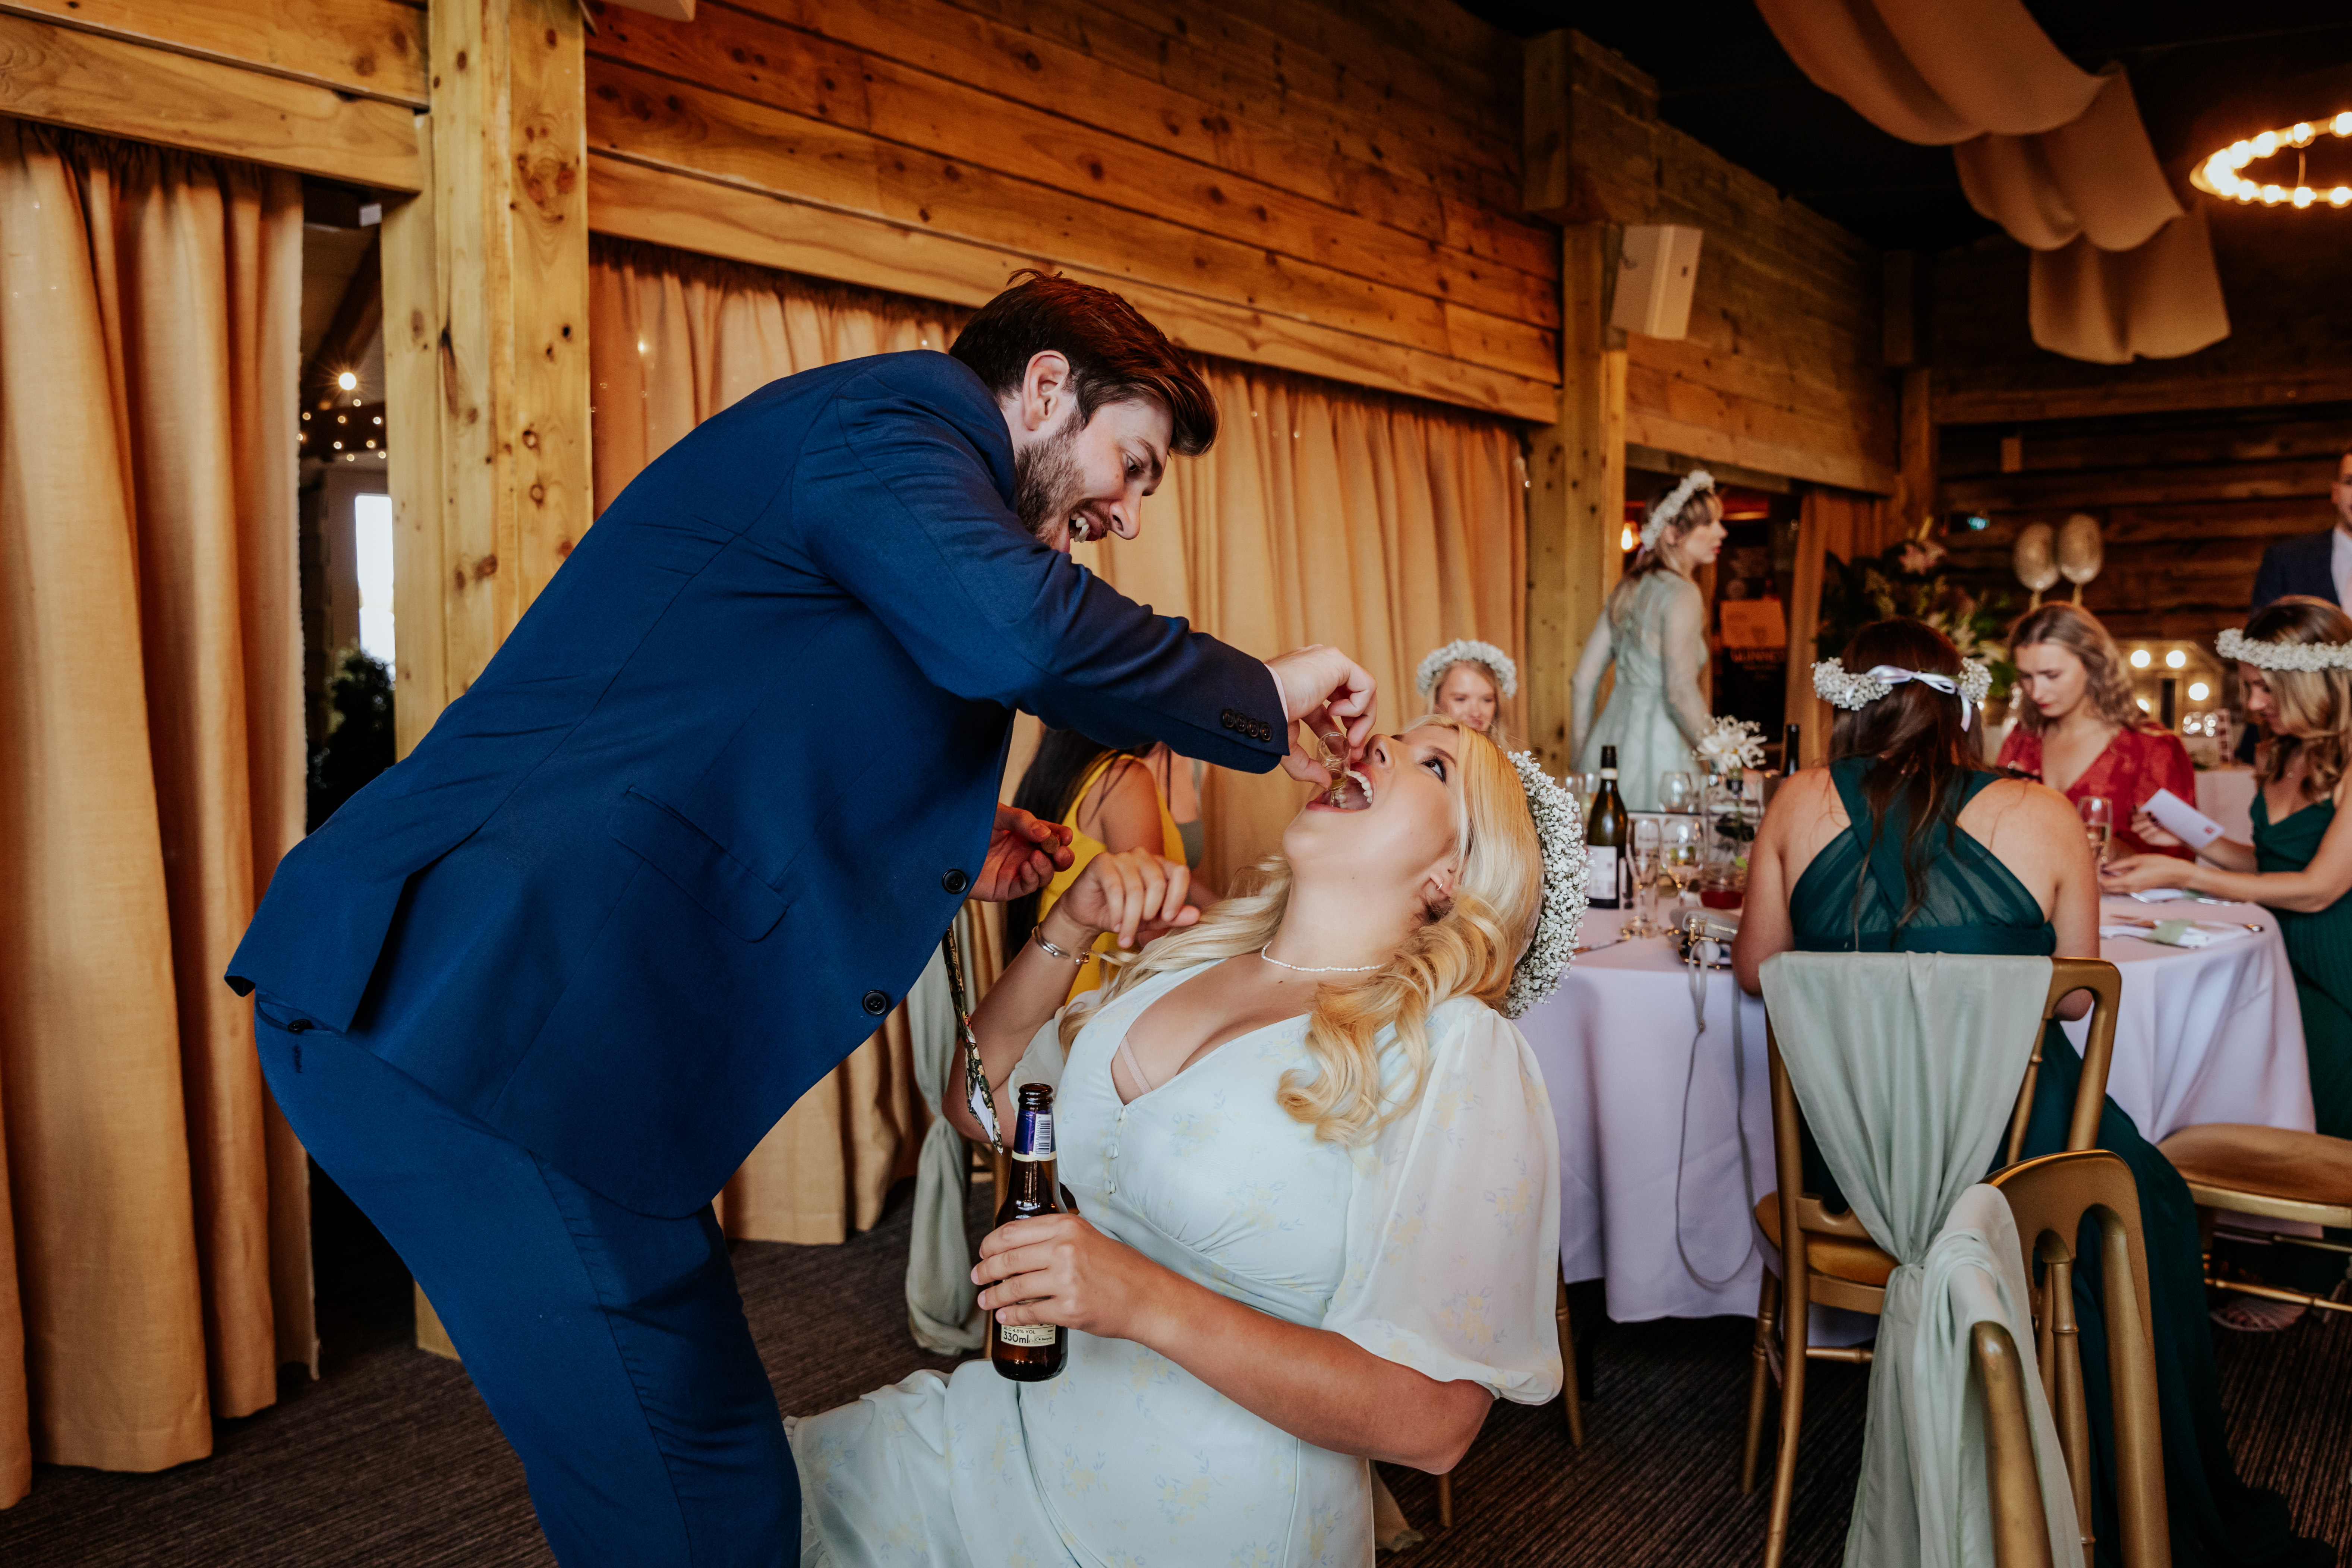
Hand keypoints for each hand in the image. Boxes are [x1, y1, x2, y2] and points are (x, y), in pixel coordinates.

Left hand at [974, 805, 1074, 901]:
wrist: (943, 846)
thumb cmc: (968, 827)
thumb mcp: (997, 815)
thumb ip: (1022, 821)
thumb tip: (1046, 834)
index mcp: (1024, 834)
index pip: (1051, 836)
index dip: (1061, 835)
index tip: (1066, 835)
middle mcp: (1023, 853)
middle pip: (1054, 859)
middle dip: (1063, 855)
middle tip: (1061, 851)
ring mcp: (1015, 871)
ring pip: (1045, 875)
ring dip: (1047, 866)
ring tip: (1037, 856)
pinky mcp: (1005, 888)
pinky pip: (1027, 886)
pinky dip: (1032, 877)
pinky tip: (1026, 865)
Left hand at [974, 1212, 1172, 1343]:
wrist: (1147, 1297)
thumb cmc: (1121, 1269)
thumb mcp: (1088, 1237)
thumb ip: (1057, 1237)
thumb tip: (1020, 1246)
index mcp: (1067, 1226)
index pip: (1012, 1231)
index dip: (990, 1243)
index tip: (983, 1251)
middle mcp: (1064, 1249)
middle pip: (1008, 1259)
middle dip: (986, 1270)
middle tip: (978, 1276)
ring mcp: (1066, 1280)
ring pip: (1014, 1287)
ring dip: (994, 1295)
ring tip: (985, 1300)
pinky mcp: (1069, 1309)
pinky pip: (1029, 1313)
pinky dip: (1012, 1316)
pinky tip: (1005, 1317)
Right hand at [1051, 848, 1196, 949]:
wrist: (1087, 915)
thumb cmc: (1122, 915)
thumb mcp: (1151, 919)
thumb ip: (1173, 916)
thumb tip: (1196, 915)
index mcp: (1160, 866)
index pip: (1180, 872)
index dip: (1178, 896)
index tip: (1168, 918)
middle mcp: (1143, 856)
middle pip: (1157, 882)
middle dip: (1149, 912)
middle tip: (1139, 931)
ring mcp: (1122, 857)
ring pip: (1135, 888)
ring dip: (1130, 919)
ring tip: (1124, 935)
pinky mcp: (1101, 862)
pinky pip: (1115, 887)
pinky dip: (1117, 911)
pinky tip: (1114, 925)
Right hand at [1265, 646, 1376, 770]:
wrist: (1258, 703)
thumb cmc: (1263, 720)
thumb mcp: (1287, 747)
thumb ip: (1306, 765)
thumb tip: (1325, 781)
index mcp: (1302, 685)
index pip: (1331, 709)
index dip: (1342, 734)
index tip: (1346, 755)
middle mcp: (1315, 670)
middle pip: (1350, 698)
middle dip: (1357, 727)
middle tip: (1353, 749)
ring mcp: (1325, 662)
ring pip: (1362, 691)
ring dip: (1362, 720)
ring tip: (1349, 737)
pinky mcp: (1335, 660)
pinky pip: (1365, 685)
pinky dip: (1359, 706)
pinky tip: (1336, 714)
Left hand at [2101, 853, 2189, 894]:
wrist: (2175, 873)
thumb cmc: (2158, 864)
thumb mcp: (2137, 860)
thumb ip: (2120, 864)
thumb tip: (2107, 866)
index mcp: (2128, 881)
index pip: (2105, 884)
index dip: (2098, 876)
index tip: (2096, 867)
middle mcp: (2129, 889)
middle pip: (2108, 889)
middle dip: (2101, 879)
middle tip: (2099, 868)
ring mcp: (2134, 890)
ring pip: (2115, 889)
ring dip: (2109, 881)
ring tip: (2106, 869)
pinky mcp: (2139, 889)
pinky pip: (2123, 888)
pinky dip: (2117, 882)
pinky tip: (2117, 872)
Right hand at [2128, 809, 2182, 848]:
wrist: (2184, 833)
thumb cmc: (2178, 820)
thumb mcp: (2170, 811)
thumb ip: (2161, 806)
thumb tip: (2152, 803)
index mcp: (2147, 814)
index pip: (2135, 809)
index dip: (2136, 807)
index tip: (2141, 804)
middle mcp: (2143, 823)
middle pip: (2134, 818)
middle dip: (2141, 815)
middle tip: (2152, 814)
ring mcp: (2144, 832)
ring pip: (2134, 827)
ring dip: (2143, 823)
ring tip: (2154, 822)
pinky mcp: (2147, 839)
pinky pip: (2142, 835)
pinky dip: (2149, 830)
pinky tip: (2157, 829)